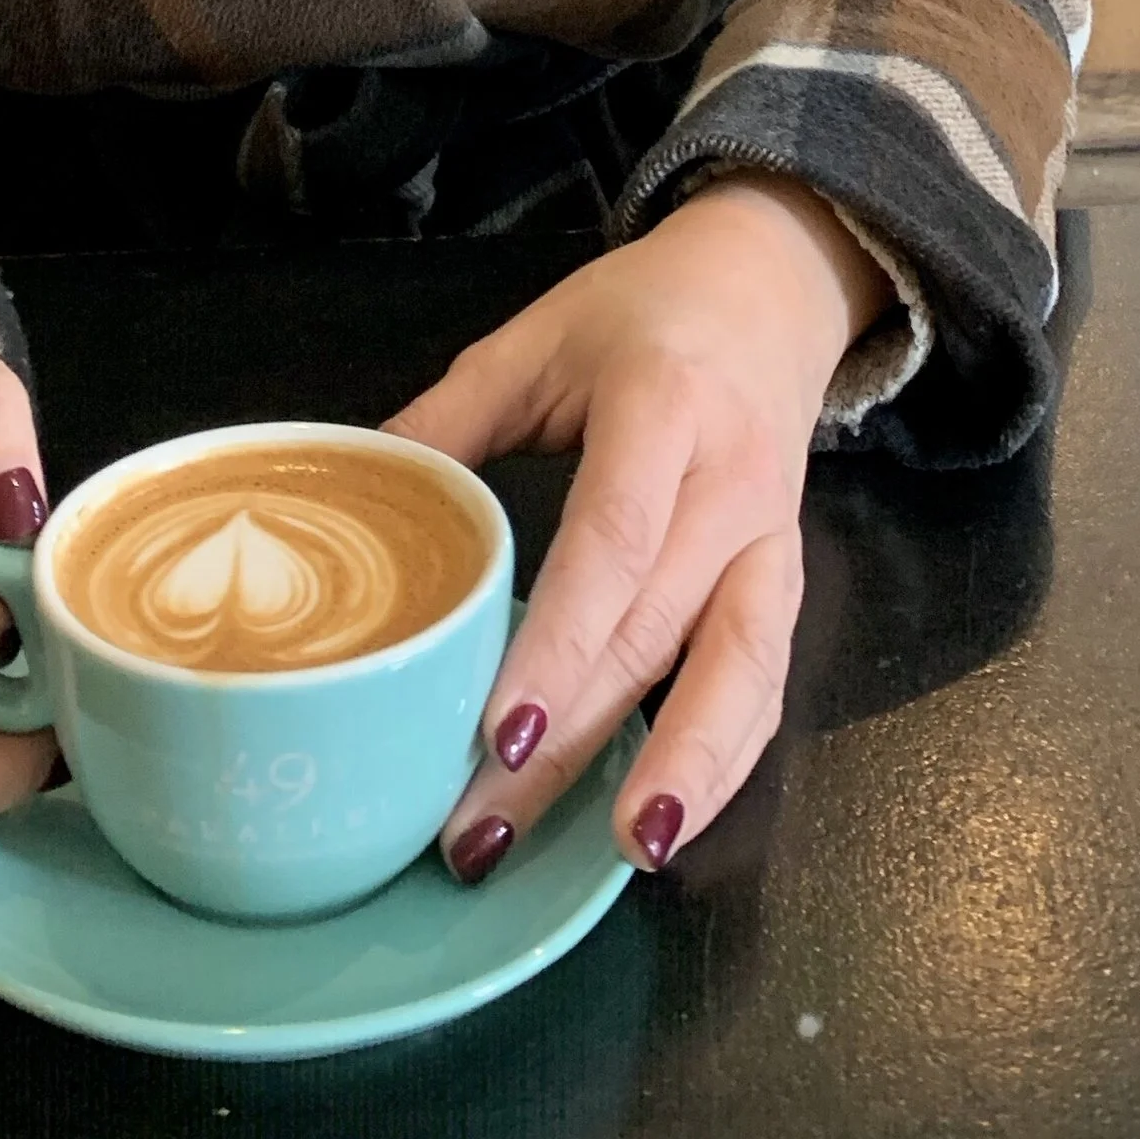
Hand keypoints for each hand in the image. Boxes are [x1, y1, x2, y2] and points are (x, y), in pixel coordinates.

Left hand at [387, 176, 888, 881]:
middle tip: (484, 831)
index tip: (500, 732)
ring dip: (682, 769)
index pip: (612, 539)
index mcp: (661, 407)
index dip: (559, 640)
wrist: (767, 285)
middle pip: (654, 628)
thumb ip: (448, 418)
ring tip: (627, 853)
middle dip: (575, 741)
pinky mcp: (788, 576)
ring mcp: (772, 536)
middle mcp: (730, 481)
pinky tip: (672, 823)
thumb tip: (351, 494)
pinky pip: (767, 681)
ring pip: (738, 668)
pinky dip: (727, 759)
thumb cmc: (636, 316)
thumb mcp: (534, 340)